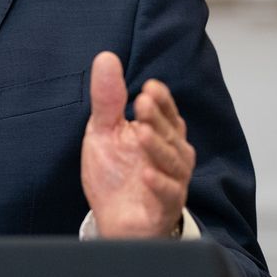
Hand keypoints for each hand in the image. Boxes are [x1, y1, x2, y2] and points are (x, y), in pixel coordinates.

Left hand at [81, 52, 194, 237]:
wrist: (113, 218)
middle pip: (170, 133)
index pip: (166, 111)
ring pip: (172, 161)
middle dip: (157, 118)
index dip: (161, 100)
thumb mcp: (105, 130)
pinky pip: (168, 193)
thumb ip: (108, 98)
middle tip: (142, 103)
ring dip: (157, 146)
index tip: (149, 87)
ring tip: (140, 133)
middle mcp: (172, 154)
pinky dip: (159, 183)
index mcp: (160, 133)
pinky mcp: (165, 206)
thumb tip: (106, 57)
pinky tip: (145, 174)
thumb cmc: (114, 172)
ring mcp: (172, 180)